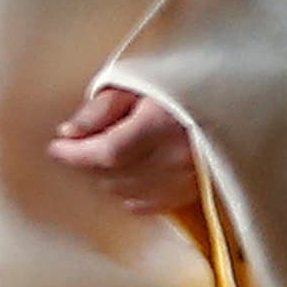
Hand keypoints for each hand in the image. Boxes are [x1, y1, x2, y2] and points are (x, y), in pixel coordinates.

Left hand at [48, 87, 196, 213]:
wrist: (230, 97)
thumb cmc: (179, 83)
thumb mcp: (137, 81)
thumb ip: (102, 108)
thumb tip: (69, 132)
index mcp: (162, 125)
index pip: (109, 152)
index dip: (77, 154)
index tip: (56, 147)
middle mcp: (177, 158)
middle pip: (116, 175)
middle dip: (87, 162)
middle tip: (73, 146)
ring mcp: (189, 179)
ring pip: (130, 193)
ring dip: (107, 178)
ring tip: (100, 157)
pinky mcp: (197, 190)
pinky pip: (152, 204)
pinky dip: (130, 193)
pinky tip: (124, 177)